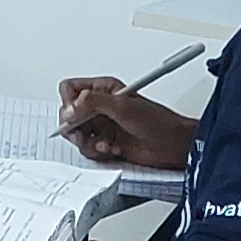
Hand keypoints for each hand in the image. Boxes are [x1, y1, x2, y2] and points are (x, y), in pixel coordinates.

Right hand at [56, 76, 190, 167]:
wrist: (172, 146)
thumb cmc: (158, 122)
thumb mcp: (123, 106)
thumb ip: (93, 103)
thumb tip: (70, 107)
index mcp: (103, 89)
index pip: (70, 89)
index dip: (68, 102)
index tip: (75, 114)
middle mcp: (99, 106)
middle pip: (68, 114)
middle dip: (75, 127)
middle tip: (84, 134)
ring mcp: (101, 126)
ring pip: (76, 134)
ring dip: (88, 143)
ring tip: (105, 144)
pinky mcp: (105, 143)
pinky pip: (88, 149)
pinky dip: (97, 152)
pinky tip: (113, 149)